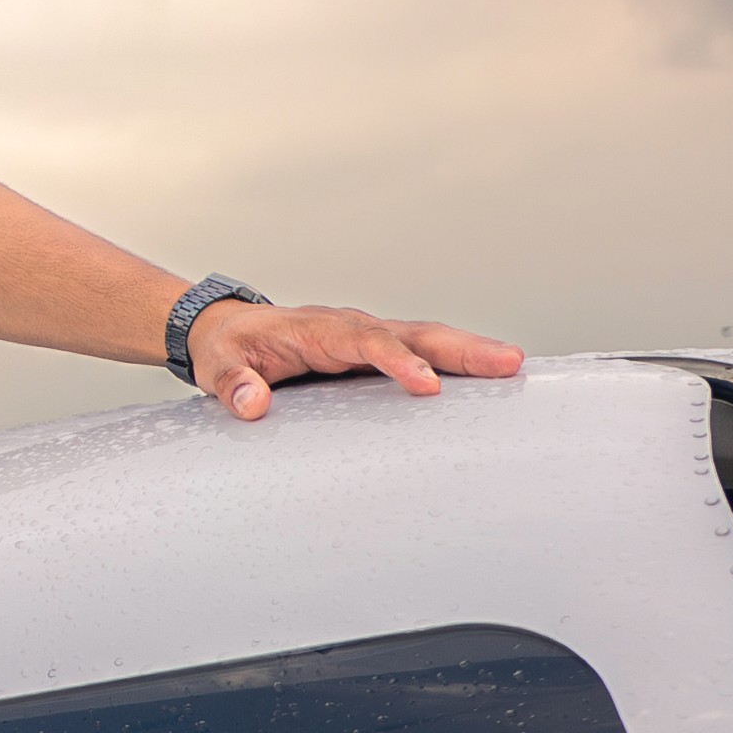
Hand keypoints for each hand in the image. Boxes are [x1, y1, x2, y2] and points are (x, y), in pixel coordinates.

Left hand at [186, 298, 524, 421]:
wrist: (226, 331)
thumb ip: (234, 386)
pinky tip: (487, 379)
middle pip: (414, 333)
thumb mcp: (219, 367)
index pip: (366, 342)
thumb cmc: (228, 349)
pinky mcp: (374, 353)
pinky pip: (421, 353)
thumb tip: (252, 405)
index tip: (426, 386)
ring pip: (426, 340)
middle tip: (508, 362)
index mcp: (319, 330)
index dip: (398, 362)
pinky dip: (455, 364)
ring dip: (469, 352)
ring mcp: (368, 338)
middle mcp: (352, 328)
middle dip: (461, 348)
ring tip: (513, 366)